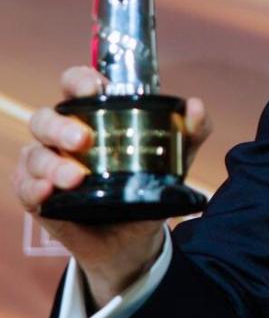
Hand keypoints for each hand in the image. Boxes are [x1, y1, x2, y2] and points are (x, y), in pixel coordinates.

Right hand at [11, 67, 211, 304]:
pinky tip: (47, 192)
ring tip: (75, 178)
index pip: (75, 86)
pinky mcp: (39, 197)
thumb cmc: (148, 186)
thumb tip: (195, 106)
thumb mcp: (176, 158)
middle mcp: (63, 137)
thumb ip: (191, 131)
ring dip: (51, 163)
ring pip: (34, 153)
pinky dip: (33, 188)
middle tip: (83, 139)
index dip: (79, 80)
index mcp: (94, 117)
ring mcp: (47, 166)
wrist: (135, 237)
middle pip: (46, 118)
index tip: (95, 88)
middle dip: (61, 126)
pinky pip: (24, 187)